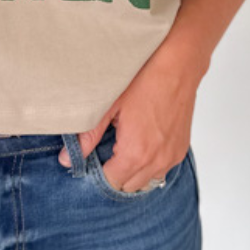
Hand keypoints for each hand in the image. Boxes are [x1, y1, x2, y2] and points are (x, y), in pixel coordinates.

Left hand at [58, 46, 204, 192]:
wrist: (178, 64)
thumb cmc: (144, 79)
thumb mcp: (108, 105)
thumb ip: (88, 136)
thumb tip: (67, 158)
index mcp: (136, 153)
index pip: (111, 182)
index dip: (99, 172)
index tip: (94, 157)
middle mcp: (156, 161)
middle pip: (129, 186)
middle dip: (116, 173)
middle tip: (107, 149)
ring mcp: (172, 156)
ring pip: (147, 180)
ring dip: (134, 171)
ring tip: (125, 146)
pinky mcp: (181, 148)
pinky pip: (162, 169)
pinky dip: (150, 163)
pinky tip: (142, 141)